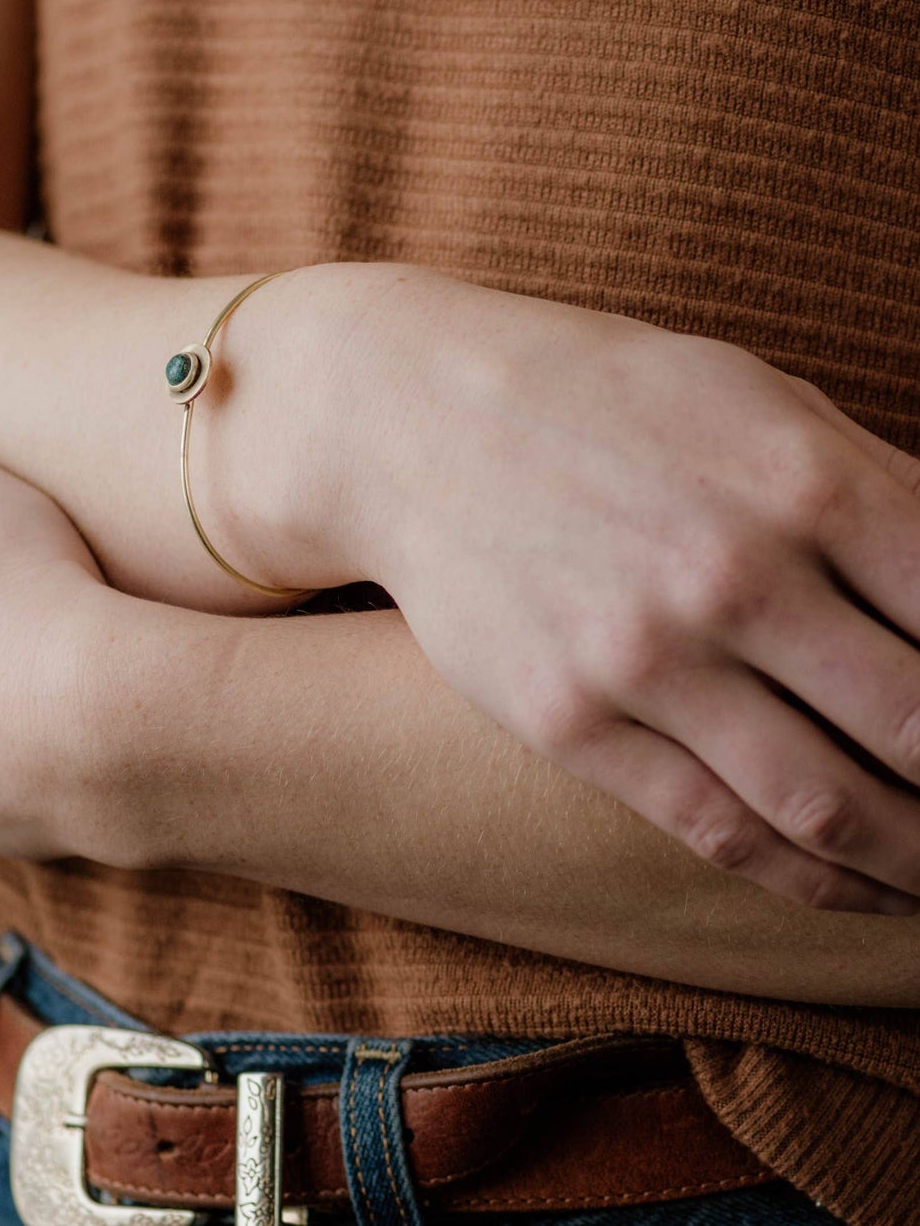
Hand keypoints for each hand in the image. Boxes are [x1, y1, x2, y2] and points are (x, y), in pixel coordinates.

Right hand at [311, 269, 919, 913]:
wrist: (412, 422)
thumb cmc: (600, 399)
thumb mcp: (752, 398)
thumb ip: (878, 489)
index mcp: (804, 478)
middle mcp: (731, 574)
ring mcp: (639, 656)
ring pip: (827, 805)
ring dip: (919, 858)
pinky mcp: (566, 719)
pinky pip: (715, 827)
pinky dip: (811, 878)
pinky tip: (856, 883)